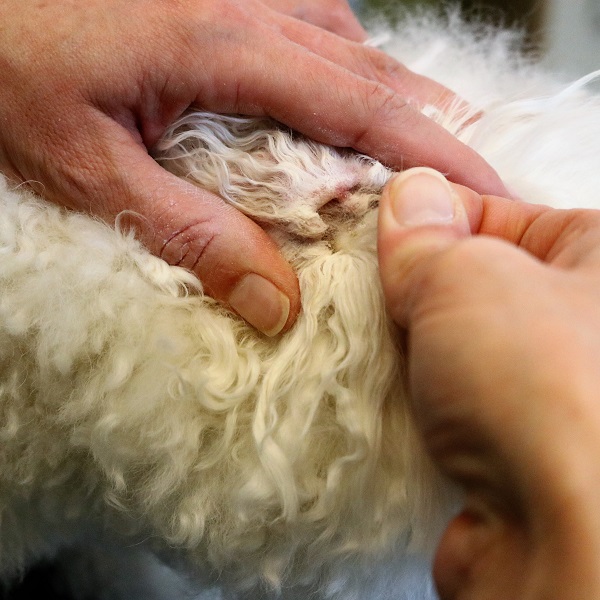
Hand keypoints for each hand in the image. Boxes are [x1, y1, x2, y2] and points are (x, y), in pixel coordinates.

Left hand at [0, 0, 505, 335]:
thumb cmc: (8, 70)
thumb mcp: (91, 169)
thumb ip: (189, 233)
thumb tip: (274, 302)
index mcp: (223, 45)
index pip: (361, 108)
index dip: (434, 154)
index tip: (487, 191)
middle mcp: (247, 4)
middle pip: (372, 72)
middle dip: (433, 128)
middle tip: (475, 180)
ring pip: (347, 45)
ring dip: (391, 99)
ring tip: (421, 152)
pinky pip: (310, 26)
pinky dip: (344, 69)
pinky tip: (343, 97)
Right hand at [378, 168, 599, 598]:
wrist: (564, 547)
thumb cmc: (546, 389)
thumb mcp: (468, 277)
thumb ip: (428, 232)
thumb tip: (410, 197)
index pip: (500, 215)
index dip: (432, 220)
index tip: (377, 233)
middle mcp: (586, 324)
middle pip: (474, 285)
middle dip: (413, 290)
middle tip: (368, 296)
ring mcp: (551, 388)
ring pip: (455, 346)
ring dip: (407, 348)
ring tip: (369, 349)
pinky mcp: (517, 445)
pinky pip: (450, 399)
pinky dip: (415, 397)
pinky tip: (388, 397)